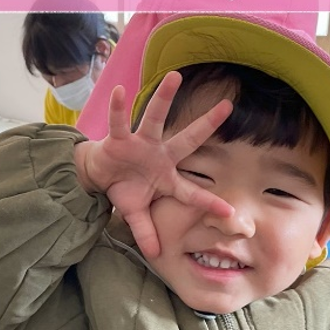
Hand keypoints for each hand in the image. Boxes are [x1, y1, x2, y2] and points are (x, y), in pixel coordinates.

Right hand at [75, 71, 234, 258]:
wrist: (99, 175)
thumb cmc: (124, 189)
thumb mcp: (136, 214)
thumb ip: (146, 232)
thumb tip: (155, 254)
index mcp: (167, 177)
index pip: (193, 192)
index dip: (209, 202)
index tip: (230, 211)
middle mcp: (160, 155)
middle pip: (188, 139)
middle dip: (207, 124)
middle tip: (228, 106)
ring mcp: (141, 144)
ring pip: (155, 117)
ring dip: (164, 98)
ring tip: (173, 76)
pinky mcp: (120, 139)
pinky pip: (120, 122)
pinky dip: (118, 108)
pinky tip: (119, 91)